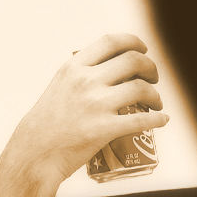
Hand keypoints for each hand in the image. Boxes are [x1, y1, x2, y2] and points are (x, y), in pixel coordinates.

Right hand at [0, 33, 169, 192]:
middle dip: (151, 68)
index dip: (134, 42)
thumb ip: (78, 77)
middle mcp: (86, 81)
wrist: (34, 154)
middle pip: (134, 61)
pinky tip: (162, 121)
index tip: (143, 49)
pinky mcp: (104, 129)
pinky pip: (142, 120)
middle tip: (153, 79)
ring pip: (142, 89)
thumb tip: (106, 71)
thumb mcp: (57, 88)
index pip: (112, 41)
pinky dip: (158, 120)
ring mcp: (96, 105)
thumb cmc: (45, 124)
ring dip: (156, 96)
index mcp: (73, 68)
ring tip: (156, 103)